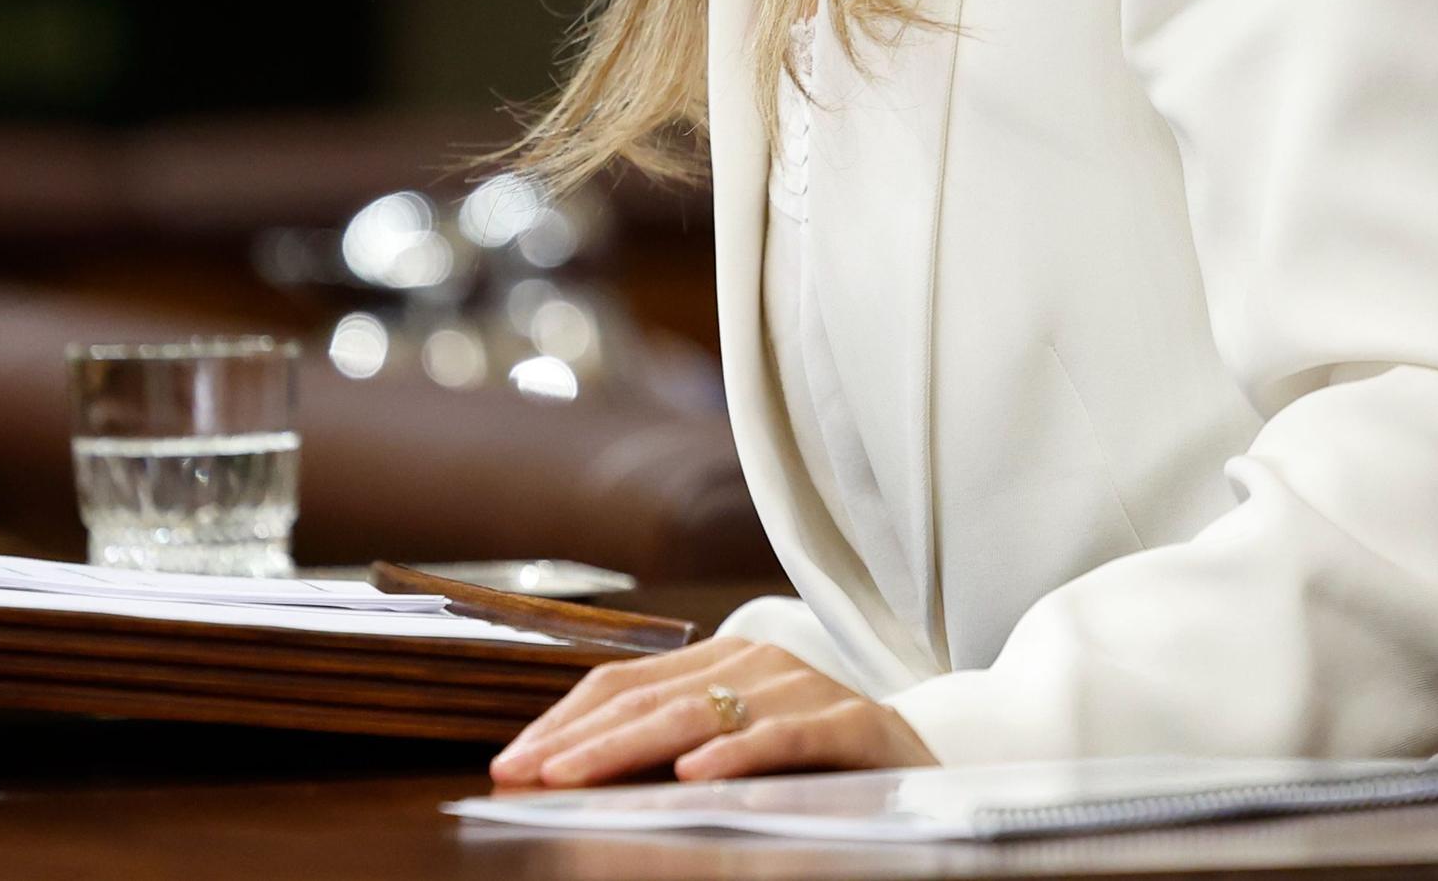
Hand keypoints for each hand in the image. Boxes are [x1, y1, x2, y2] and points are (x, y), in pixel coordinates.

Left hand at [489, 636, 936, 788]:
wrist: (926, 764)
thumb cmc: (815, 764)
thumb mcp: (732, 748)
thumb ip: (666, 748)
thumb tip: (565, 772)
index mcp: (723, 660)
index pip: (623, 683)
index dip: (562, 721)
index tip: (511, 764)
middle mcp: (760, 662)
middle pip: (649, 698)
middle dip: (577, 740)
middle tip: (523, 775)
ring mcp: (806, 688)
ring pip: (702, 715)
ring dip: (628, 749)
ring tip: (575, 778)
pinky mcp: (850, 723)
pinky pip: (783, 737)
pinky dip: (735, 754)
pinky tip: (691, 776)